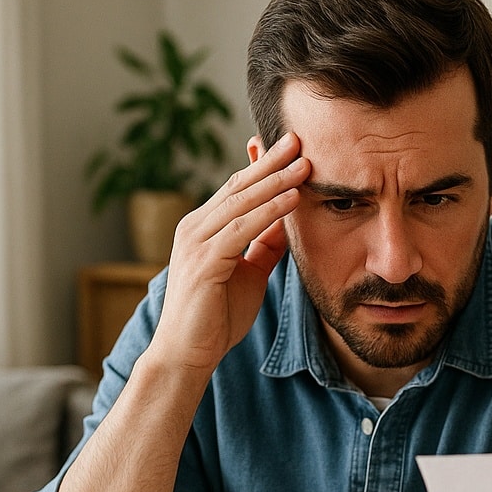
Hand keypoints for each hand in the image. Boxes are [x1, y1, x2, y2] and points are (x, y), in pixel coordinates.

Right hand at [149, 133, 310, 373]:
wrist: (187, 354)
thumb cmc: (216, 317)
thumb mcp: (249, 273)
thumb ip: (264, 244)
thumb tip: (287, 218)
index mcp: (202, 228)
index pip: (236, 188)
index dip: (263, 166)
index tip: (289, 146)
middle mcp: (193, 227)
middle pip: (238, 186)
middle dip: (270, 162)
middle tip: (298, 138)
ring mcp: (195, 242)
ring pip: (241, 202)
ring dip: (276, 181)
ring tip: (305, 163)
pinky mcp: (204, 261)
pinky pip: (242, 230)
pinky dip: (269, 212)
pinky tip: (292, 199)